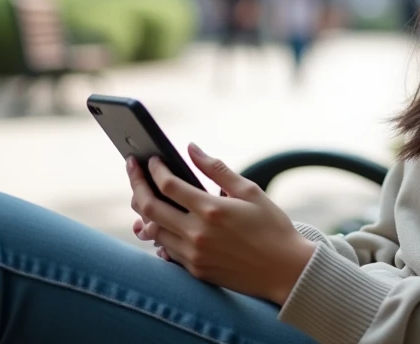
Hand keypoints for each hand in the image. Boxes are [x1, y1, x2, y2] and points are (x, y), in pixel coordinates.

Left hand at [127, 143, 316, 304]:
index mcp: (211, 210)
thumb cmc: (272, 227)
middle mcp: (197, 234)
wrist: (286, 271)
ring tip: (142, 196)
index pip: (168, 185)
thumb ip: (217, 169)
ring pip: (153, 231)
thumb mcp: (249, 191)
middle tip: (133, 170)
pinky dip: (157, 236)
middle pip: (149, 207)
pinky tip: (158, 225)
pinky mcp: (196, 271)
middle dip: (137, 185)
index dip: (154, 169)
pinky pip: (165, 251)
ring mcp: (194, 255)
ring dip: (143, 212)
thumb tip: (192, 148)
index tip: (150, 159)